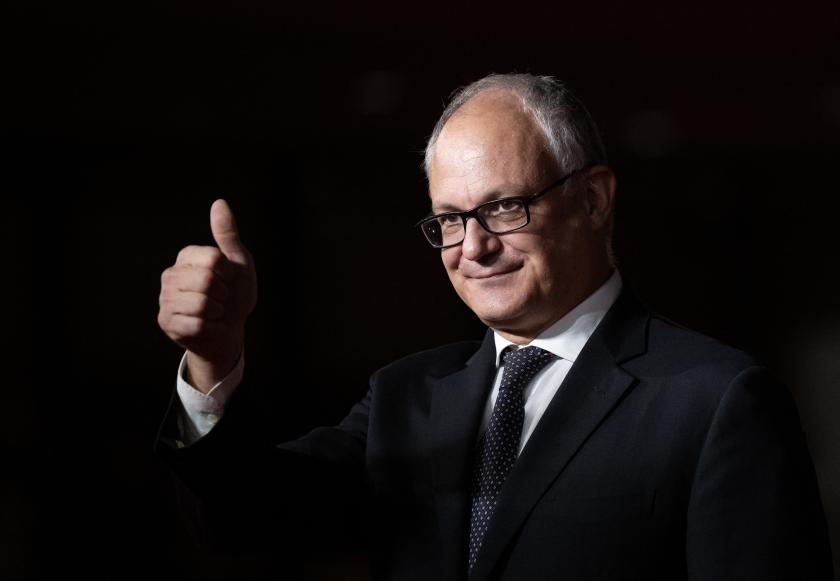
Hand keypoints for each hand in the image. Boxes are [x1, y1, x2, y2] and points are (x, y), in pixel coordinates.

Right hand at [158, 199, 257, 392]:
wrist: (230, 330)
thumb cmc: (235, 295)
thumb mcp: (238, 264)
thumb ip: (228, 235)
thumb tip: (219, 202)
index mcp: (187, 256)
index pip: (214, 259)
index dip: (229, 274)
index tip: (228, 280)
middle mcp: (170, 274)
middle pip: (206, 281)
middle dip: (223, 295)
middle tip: (221, 299)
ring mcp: (165, 299)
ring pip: (201, 304)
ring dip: (218, 313)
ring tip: (214, 312)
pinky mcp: (165, 322)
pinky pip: (196, 324)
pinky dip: (213, 328)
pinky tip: (209, 326)